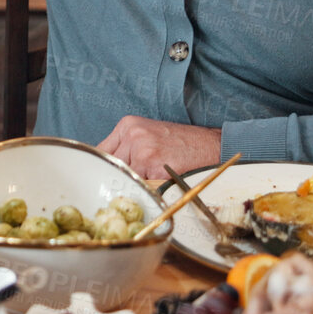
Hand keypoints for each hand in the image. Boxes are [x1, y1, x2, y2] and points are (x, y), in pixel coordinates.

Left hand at [96, 116, 222, 178]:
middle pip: (110, 166)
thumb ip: (126, 147)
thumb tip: (104, 167)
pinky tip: (162, 179)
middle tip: (138, 180)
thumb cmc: (180, 143)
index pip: (101, 151)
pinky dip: (149, 187)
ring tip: (155, 176)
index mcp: (128, 125)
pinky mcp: (152, 165)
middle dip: (121, 177)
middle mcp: (132, 134)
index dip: (105, 167)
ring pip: (124, 177)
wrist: (211, 146)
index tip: (105, 176)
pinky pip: (140, 185)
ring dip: (136, 183)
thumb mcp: (148, 135)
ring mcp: (141, 149)